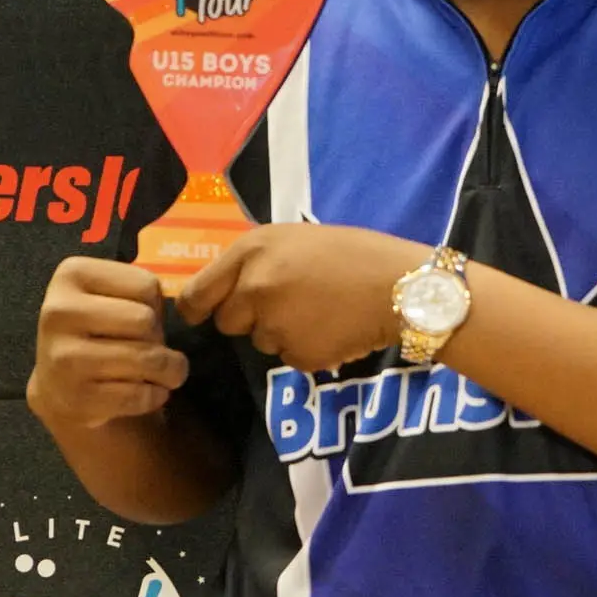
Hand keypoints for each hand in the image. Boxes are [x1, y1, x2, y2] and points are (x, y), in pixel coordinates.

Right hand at [27, 257, 189, 429]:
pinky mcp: (77, 398)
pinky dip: (155, 396)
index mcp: (71, 275)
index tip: (138, 318)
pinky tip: (146, 393)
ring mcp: (65, 357)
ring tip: (164, 372)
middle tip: (150, 347)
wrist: (55, 386)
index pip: (147, 285)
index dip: (154, 305)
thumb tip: (184, 311)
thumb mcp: (106, 295)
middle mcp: (59, 312)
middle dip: (159, 337)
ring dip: (169, 370)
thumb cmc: (94, 330)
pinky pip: (140, 395)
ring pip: (148, 359)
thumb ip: (139, 292)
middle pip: (146, 320)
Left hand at [176, 223, 426, 372]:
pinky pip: (289, 357)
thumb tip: (226, 290)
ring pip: (261, 341)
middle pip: (227, 322)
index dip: (195, 309)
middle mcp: (254, 288)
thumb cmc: (353, 253)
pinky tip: (331, 329)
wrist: (401, 286)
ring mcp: (274, 325)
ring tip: (318, 311)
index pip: (196, 293)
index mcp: (251, 251)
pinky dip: (306, 349)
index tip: (200, 315)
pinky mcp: (297, 355)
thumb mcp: (295, 239)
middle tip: (287, 304)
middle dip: (248, 319)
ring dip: (280, 333)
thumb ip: (256, 262)